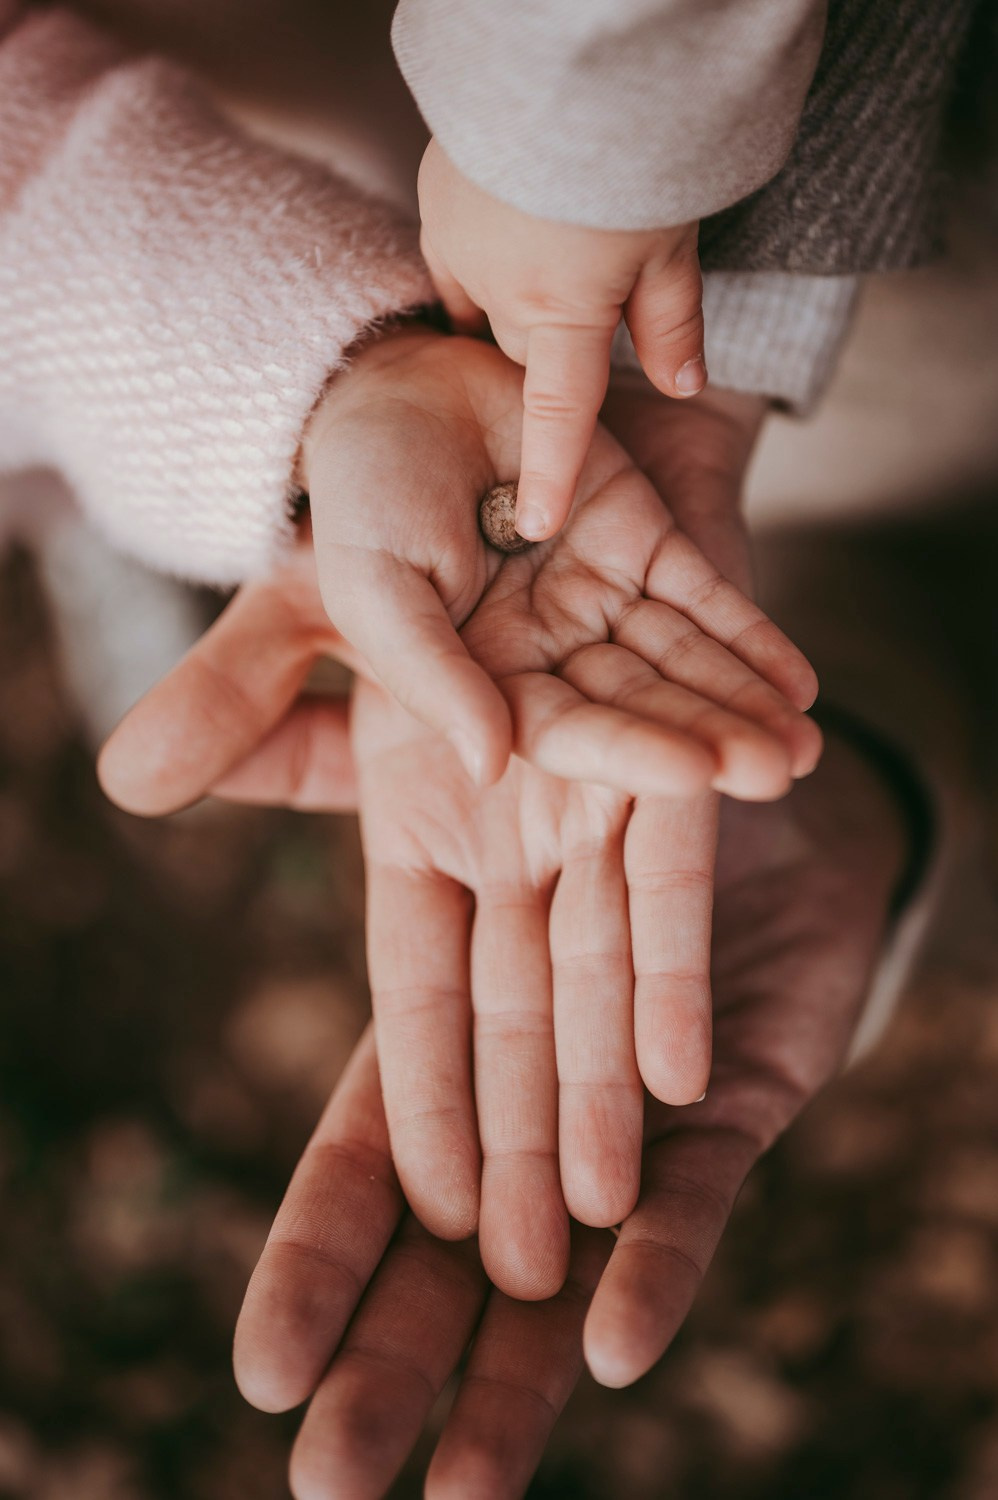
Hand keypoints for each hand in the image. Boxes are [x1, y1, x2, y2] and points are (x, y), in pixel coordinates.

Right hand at [98, 550, 762, 1290]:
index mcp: (423, 817)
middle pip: (526, 993)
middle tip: (537, 1259)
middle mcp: (515, 816)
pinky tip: (697, 1040)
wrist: (498, 418)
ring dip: (628, 1041)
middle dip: (533, 1118)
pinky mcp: (680, 710)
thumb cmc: (388, 508)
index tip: (428, 1208)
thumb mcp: (310, 606)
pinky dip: (697, 889)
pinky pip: (694, 801)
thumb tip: (129, 786)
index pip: (419, 980)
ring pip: (617, 932)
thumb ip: (245, 698)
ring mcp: (602, 774)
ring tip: (641, 1161)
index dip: (425, 1084)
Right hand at [231, 727, 908, 1498]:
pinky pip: (700, 1192)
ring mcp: (630, 1096)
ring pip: (565, 1245)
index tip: (259, 1364)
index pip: (367, 1147)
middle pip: (450, 1233)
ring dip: (519, 1361)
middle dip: (396, 1345)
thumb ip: (308, 761)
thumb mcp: (432, 745)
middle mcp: (530, 1075)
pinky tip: (622, 1343)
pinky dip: (663, 1263)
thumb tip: (143, 770)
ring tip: (465, 1487)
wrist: (748, 753)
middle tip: (326, 1481)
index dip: (319, 1252)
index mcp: (448, 1007)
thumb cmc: (570, 747)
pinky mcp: (733, 1095)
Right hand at [300, 327, 817, 799]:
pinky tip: (797, 685)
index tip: (697, 775)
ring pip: (682, 659)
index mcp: (483, 678)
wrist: (398, 384)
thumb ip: (433, 678)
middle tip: (778, 772)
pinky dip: (749, 636)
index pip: (565, 731)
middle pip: (641, 705)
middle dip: (710, 738)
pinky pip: (701, 594)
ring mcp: (599, 595)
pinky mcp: (639, 539)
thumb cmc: (366, 493)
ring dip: (742, 700)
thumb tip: (488, 769)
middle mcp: (549, 650)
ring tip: (803, 744)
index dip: (630, 753)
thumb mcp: (379, 589)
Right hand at [418, 137, 704, 538]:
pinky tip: (512, 228)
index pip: (557, 416)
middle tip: (585, 311)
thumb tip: (680, 383)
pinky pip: (459, 254)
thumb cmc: (633, 141)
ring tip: (550, 262)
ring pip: (483, 304)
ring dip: (513, 303)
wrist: (570, 44)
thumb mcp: (673, 239)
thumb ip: (671, 322)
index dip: (550, 474)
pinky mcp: (437, 193)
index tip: (537, 523)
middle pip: (519, 353)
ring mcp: (457, 237)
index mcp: (559, 309)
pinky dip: (486, 258)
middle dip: (549, 349)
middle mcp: (496, 284)